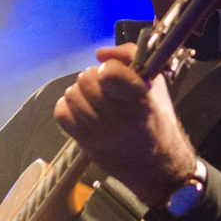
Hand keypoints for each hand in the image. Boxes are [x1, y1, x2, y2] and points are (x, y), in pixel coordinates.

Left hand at [54, 43, 197, 206]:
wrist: (158, 167)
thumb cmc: (156, 121)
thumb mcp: (154, 83)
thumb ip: (130, 57)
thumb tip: (101, 53)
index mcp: (140, 100)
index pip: (108, 73)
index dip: (108, 68)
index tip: (115, 74)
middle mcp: (119, 118)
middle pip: (86, 80)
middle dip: (93, 78)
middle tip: (104, 87)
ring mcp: (100, 133)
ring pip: (72, 96)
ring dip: (80, 92)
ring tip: (94, 99)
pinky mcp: (86, 144)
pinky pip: (62, 114)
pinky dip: (69, 107)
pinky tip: (83, 110)